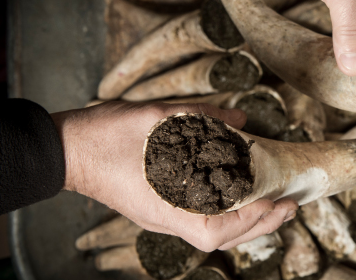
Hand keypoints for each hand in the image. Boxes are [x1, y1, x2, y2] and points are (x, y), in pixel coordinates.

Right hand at [51, 101, 297, 251]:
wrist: (66, 147)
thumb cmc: (106, 136)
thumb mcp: (159, 117)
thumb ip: (204, 119)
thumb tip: (240, 120)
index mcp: (164, 205)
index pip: (215, 232)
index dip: (249, 221)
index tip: (272, 202)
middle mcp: (166, 217)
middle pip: (220, 238)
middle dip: (260, 225)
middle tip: (289, 206)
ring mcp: (162, 214)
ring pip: (212, 232)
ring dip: (247, 221)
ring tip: (275, 206)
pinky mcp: (159, 205)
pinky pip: (200, 217)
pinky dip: (227, 211)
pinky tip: (242, 197)